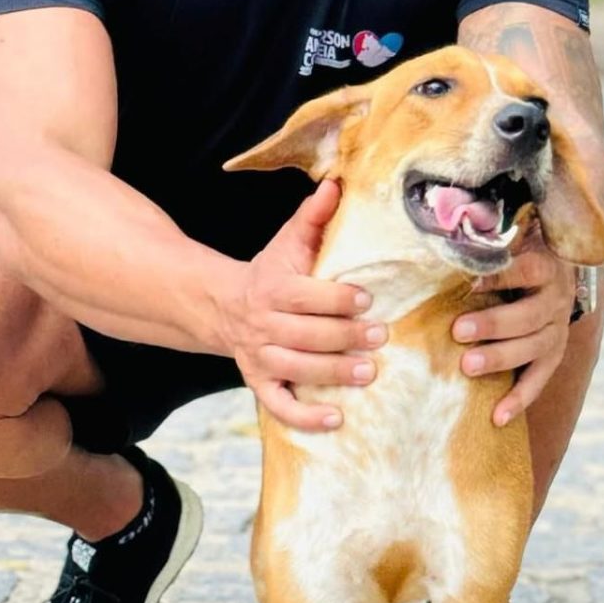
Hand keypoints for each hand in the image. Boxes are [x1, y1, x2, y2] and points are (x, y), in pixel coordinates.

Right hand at [220, 179, 388, 431]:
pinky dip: (305, 417)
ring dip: (332, 374)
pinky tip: (335, 420)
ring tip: (368, 374)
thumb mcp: (288, 241)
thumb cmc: (271, 271)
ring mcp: (261, 358)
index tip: (366, 300)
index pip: (307, 297)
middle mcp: (264, 326)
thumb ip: (314, 216)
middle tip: (380, 337)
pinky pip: (279, 405)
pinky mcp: (259, 383)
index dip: (337, 298)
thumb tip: (338, 182)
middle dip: (344, 337)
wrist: (223, 306)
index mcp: (274, 289)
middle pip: (306, 335)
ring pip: (296, 369)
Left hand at [451, 242, 575, 427]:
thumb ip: (487, 247)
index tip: (467, 284)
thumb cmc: (517, 254)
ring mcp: (558, 330)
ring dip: (500, 358)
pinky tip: (497, 417)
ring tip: (467, 366)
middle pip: (529, 315)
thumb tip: (447, 246)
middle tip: (458, 330)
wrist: (556, 270)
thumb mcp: (511, 242)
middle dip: (493, 324)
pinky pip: (539, 380)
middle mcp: (556, 299)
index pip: (526, 270)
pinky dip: (519, 399)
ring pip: (534, 348)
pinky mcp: (554, 355)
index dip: (499, 276)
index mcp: (545, 266)